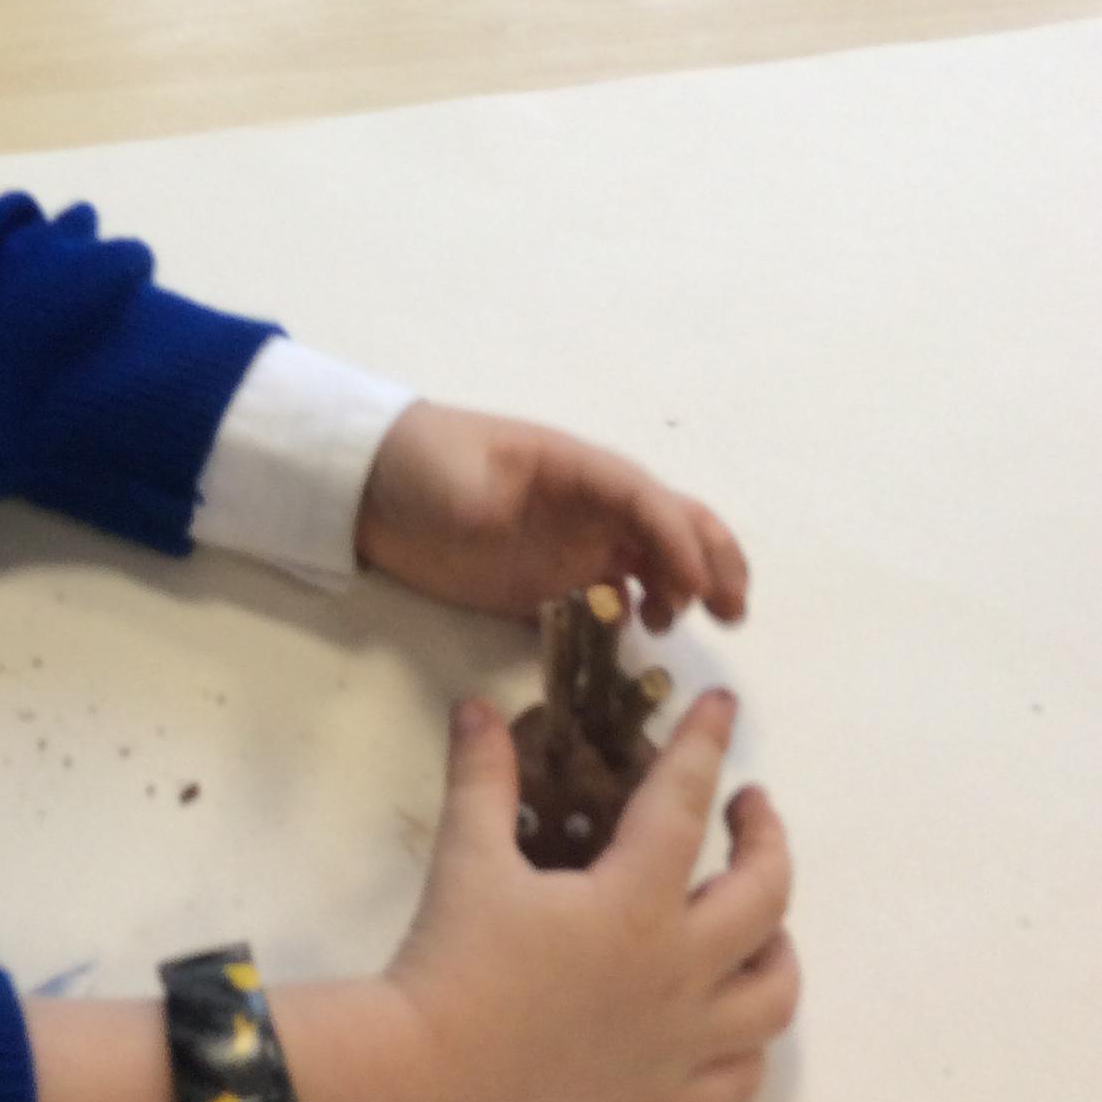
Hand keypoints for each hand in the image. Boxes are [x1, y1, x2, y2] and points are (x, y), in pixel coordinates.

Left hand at [355, 400, 747, 629]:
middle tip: (731, 612)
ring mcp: (574, 544)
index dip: (679, 540)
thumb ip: (496, 501)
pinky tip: (636, 638)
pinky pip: (611, 598)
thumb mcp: (455, 475)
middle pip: (672, 525)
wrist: (370, 486)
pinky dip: (638, 614)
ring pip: (653, 562)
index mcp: (577, 468)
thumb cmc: (421, 464)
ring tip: (677, 626)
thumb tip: (525, 529)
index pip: (646, 499)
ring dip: (683, 588)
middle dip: (711, 560)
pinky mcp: (551, 582)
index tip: (695, 587)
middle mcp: (590, 505)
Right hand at [383, 691, 797, 1101]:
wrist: (428, 1082)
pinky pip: (738, 1080)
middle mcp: (679, 973)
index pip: (685, 802)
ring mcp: (680, 1047)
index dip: (704, 743)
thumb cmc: (452, 963)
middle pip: (766, 898)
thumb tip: (478, 708)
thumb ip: (482, 776)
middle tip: (746, 810)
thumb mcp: (466, 857)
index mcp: (635, 904)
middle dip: (767, 840)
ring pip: (773, 997)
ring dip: (777, 948)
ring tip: (760, 924)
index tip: (723, 706)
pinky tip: (726, 1022)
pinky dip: (746, 1046)